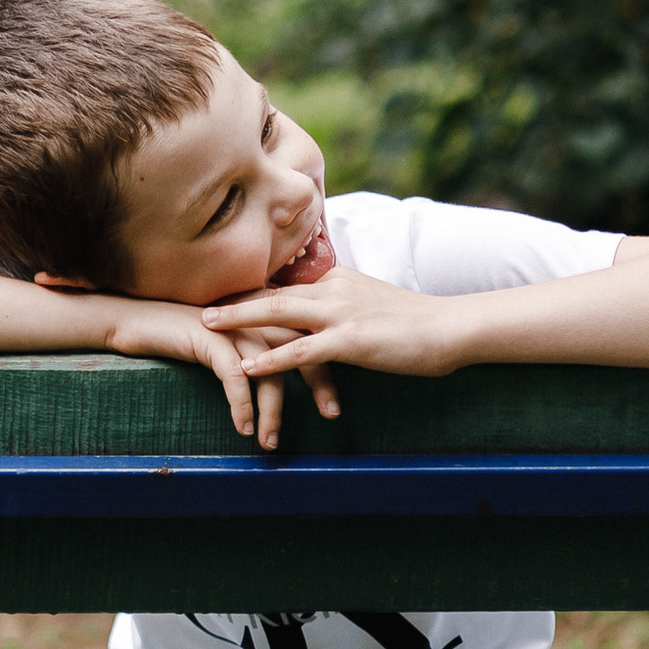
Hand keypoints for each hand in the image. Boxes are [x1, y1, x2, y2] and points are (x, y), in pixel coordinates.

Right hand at [97, 297, 340, 448]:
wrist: (135, 320)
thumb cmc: (180, 336)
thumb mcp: (226, 343)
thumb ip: (254, 350)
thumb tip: (278, 377)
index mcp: (263, 314)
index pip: (310, 336)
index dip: (329, 364)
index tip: (338, 395)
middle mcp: (254, 317)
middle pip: (301, 348)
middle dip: (319, 383)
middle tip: (331, 415)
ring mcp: (233, 327)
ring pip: (269, 371)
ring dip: (273, 411)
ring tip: (270, 443)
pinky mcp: (210, 339)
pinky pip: (235, 377)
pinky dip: (242, 405)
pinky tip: (244, 428)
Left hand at [204, 267, 453, 383]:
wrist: (450, 328)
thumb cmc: (415, 323)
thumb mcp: (371, 308)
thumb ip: (343, 310)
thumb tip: (321, 322)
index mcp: (336, 282)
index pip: (284, 285)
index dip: (249, 290)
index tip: (217, 292)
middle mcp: (332, 291)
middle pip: (272, 292)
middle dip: (232, 298)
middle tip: (198, 303)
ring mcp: (340, 314)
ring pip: (279, 314)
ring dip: (240, 320)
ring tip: (207, 326)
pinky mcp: (351, 340)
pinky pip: (302, 351)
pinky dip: (271, 358)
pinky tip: (246, 367)